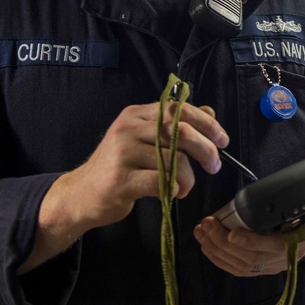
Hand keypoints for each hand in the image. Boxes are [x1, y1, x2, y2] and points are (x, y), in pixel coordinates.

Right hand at [21, 101, 227, 273]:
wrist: (81, 195)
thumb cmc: (118, 167)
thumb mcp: (144, 140)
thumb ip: (173, 126)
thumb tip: (209, 111)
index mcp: (136, 115)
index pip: (180, 110)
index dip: (207, 123)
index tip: (223, 140)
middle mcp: (128, 128)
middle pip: (182, 132)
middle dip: (207, 150)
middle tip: (214, 166)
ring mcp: (123, 153)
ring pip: (175, 160)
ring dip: (188, 178)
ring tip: (184, 187)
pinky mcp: (121, 179)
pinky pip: (162, 181)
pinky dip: (175, 189)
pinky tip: (171, 192)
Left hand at [193, 151, 304, 276]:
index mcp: (301, 238)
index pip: (275, 246)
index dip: (252, 242)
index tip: (232, 233)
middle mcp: (286, 257)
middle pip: (251, 257)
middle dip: (223, 242)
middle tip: (206, 224)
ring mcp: (274, 266)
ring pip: (241, 265)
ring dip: (217, 250)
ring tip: (201, 231)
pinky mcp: (263, 269)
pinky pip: (239, 269)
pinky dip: (220, 260)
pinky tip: (206, 246)